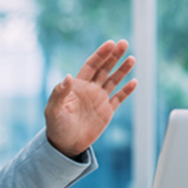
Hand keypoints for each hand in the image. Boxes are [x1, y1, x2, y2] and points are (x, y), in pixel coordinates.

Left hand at [45, 39, 139, 157]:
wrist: (65, 145)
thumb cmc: (56, 126)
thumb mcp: (54, 110)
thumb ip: (60, 93)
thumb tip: (67, 76)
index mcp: (77, 85)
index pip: (92, 65)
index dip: (101, 54)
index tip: (110, 44)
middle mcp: (90, 89)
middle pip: (105, 68)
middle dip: (114, 56)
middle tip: (124, 43)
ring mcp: (99, 99)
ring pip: (113, 80)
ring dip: (122, 70)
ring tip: (132, 58)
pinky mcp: (107, 111)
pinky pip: (119, 98)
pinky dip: (126, 90)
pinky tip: (134, 82)